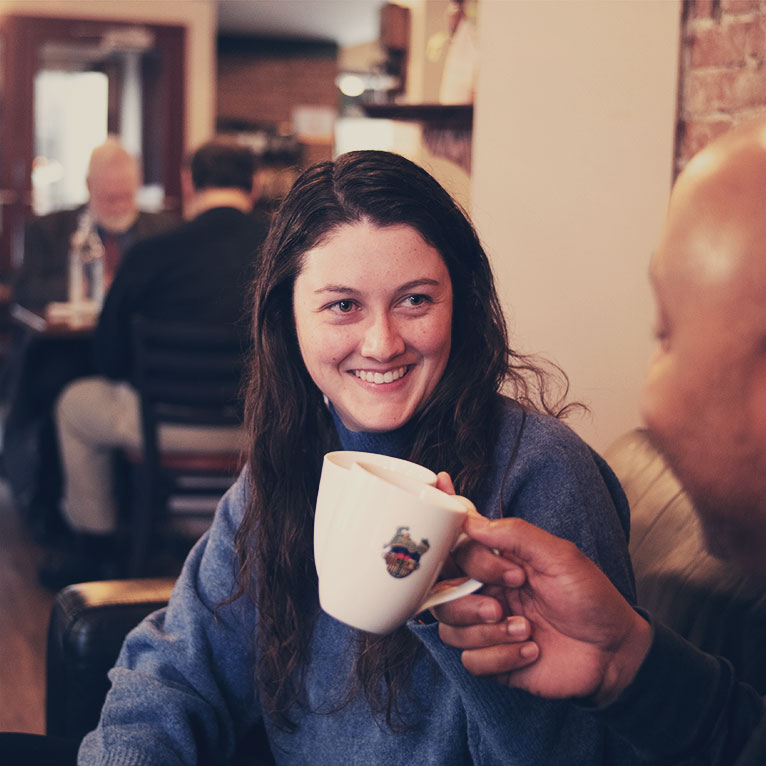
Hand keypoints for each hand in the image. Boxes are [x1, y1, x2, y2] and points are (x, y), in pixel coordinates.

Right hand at [433, 515, 651, 704]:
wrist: (614, 651)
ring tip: (526, 629)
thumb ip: (516, 533)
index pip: (456, 552)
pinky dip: (500, 657)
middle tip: (502, 606)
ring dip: (488, 632)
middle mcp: (486, 592)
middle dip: (468, 603)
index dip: (468, 559)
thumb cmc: (591, 598)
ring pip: (449, 628)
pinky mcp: (494, 660)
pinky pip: (471, 660)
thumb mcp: (560, 555)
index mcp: (498, 563)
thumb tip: (471, 521)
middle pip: (441, 593)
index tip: (505, 570)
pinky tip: (530, 651)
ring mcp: (488, 627)